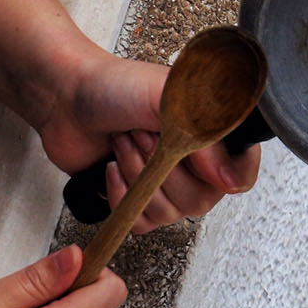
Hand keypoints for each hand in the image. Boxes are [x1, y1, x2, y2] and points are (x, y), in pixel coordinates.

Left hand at [36, 49, 259, 233]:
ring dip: (139, 177)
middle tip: (144, 135)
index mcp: (211, 132)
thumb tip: (230, 181)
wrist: (65, 96)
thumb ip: (207, 136)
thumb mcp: (169, 98)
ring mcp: (165, 181)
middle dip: (163, 168)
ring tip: (124, 144)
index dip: (225, 174)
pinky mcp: (136, 198)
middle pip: (201, 200)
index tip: (195, 158)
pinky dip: (122, 197)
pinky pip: (142, 223)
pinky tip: (113, 167)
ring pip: (169, 213)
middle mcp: (193, 161)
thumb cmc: (115, 85)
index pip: (241, 172)